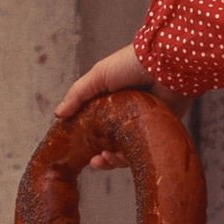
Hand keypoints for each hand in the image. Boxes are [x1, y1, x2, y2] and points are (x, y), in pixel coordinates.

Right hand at [52, 45, 156, 160]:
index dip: (87, 138)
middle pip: (111, 142)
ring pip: (126, 150)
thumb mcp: (99, 76)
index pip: (96, 125)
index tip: (78, 148)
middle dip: (101, 154)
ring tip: (106, 159)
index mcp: (113, 101)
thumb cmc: (131, 64)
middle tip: (95, 160)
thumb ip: (78, 95)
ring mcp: (143, 123)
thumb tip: (58, 114)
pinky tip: (120, 157)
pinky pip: (143, 150)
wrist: (165, 65)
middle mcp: (127, 114)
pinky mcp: (159, 130)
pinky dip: (131, 158)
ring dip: (113, 159)